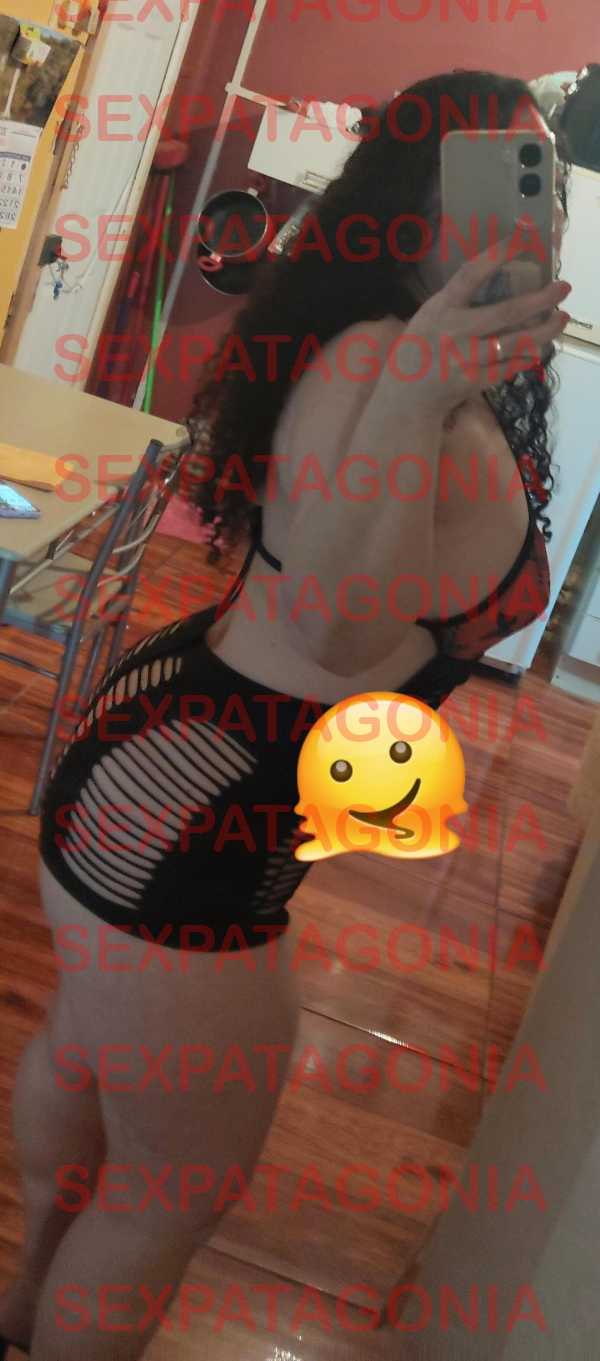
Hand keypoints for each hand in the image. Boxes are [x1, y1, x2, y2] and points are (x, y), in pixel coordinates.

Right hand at [392, 234, 571, 414]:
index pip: (470, 274)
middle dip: (540, 299)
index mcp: (440, 309)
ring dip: (544, 330)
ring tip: (562, 318)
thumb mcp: (429, 317)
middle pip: (506, 312)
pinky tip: (541, 347)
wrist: (405, 398)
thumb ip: (457, 302)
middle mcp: (454, 332)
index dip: (497, 254)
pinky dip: (527, 357)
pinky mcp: (474, 382)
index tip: (522, 239)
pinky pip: (509, 367)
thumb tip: (496, 281)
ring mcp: (466, 359)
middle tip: (563, 287)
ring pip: (515, 342)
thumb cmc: (416, 351)